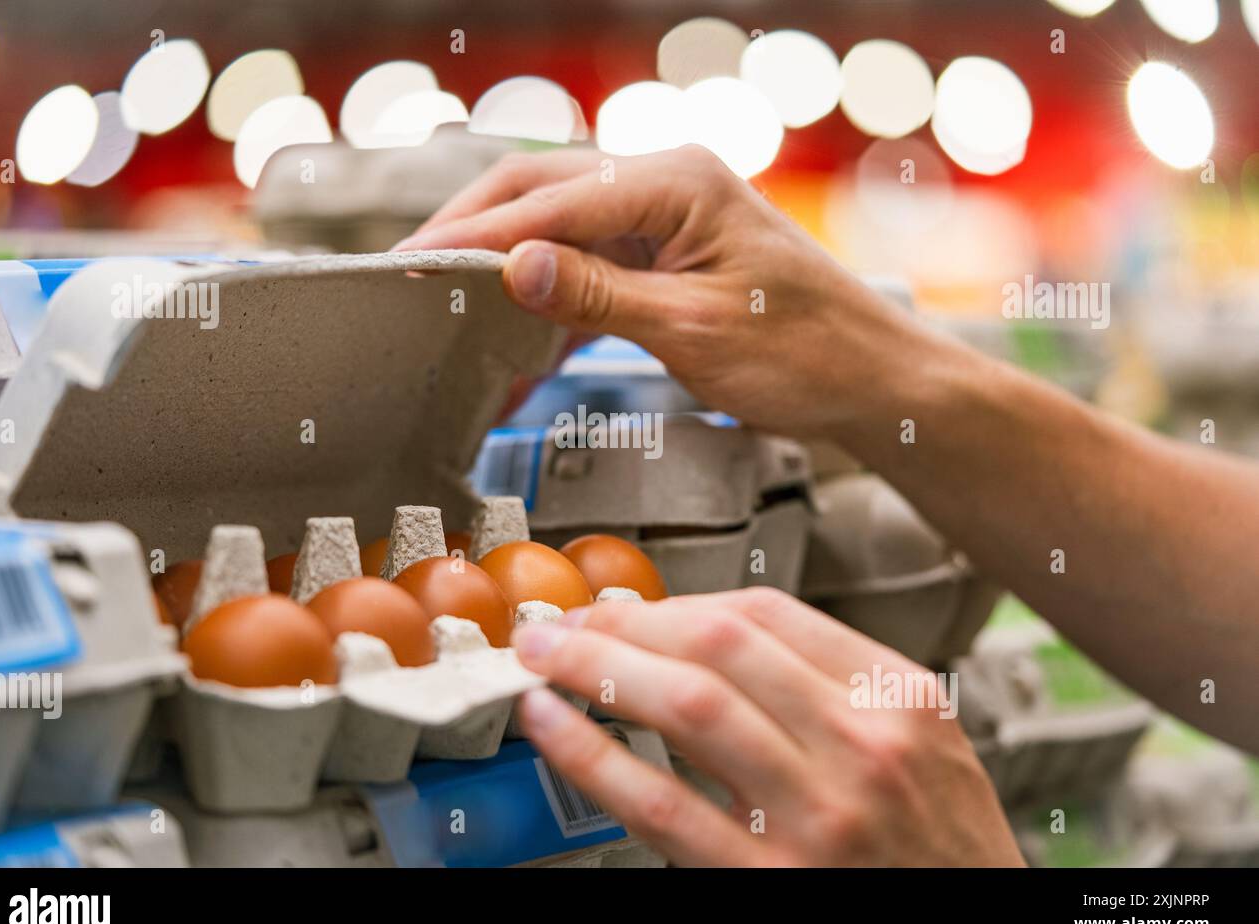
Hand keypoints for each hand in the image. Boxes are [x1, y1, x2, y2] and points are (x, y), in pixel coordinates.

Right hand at [397, 147, 937, 438]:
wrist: (872, 382)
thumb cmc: (808, 355)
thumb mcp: (693, 330)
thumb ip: (598, 295)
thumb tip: (512, 266)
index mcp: (679, 183)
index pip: (551, 200)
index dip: (476, 235)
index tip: (415, 266)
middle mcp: (669, 184)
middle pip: (543, 193)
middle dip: (473, 233)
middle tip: (409, 276)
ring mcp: (668, 218)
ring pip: (559, 228)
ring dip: (506, 268)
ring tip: (448, 309)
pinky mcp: (669, 257)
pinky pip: (590, 268)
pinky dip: (549, 306)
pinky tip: (518, 348)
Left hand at [512, 587, 1023, 866]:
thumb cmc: (944, 852)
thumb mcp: (923, 748)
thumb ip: (837, 688)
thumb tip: (712, 643)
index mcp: (899, 699)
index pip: (767, 614)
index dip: (676, 602)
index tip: (630, 608)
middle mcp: (862, 745)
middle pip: (717, 643)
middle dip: (626, 621)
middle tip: (567, 624)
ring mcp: (816, 814)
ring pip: (686, 704)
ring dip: (598, 669)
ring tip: (548, 659)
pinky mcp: (770, 881)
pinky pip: (661, 804)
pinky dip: (593, 756)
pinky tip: (554, 728)